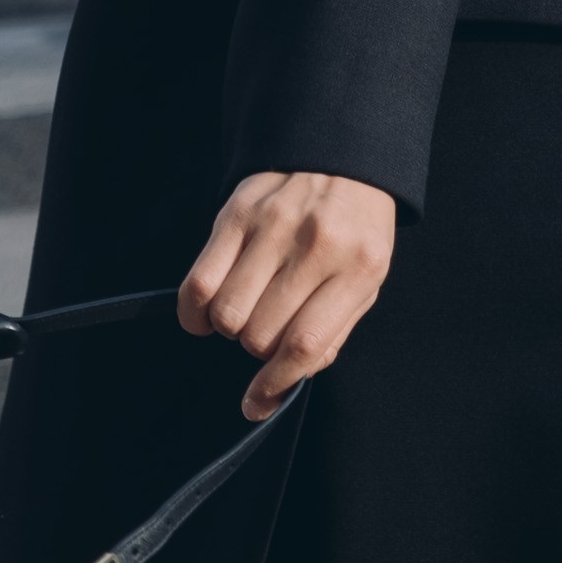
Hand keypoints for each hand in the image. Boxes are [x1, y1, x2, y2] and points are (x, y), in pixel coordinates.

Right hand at [178, 170, 396, 420]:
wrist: (345, 158)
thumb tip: (285, 380)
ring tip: (246, 312)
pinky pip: (199, 281)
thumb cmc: (357, 232)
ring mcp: (274, 226)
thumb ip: (332, 331)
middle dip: (258, 348)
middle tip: (267, 330)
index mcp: (357, 268)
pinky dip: (195, 311)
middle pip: (260, 333)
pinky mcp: (238, 212)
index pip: (305, 343)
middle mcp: (315, 245)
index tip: (256, 404)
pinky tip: (207, 313)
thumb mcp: (366, 281)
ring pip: (227, 313)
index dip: (275, 384)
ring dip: (231, 328)